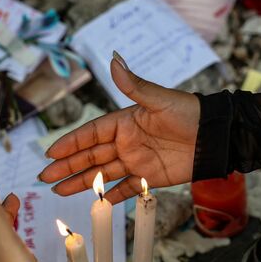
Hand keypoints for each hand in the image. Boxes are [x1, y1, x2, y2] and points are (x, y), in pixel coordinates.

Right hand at [39, 53, 199, 203]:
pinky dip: (111, 196)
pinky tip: (95, 203)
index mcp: (124, 122)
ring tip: (58, 190)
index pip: (90, 134)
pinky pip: (126, 189)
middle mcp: (126, 142)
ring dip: (81, 182)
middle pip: (90, 156)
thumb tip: (114, 59)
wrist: (216, 137)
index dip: (70, 143)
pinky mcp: (149, 177)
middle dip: (66, 166)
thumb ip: (133, 85)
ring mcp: (136, 161)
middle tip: (44, 177)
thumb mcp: (159, 99)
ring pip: (102, 174)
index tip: (50, 152)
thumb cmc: (190, 113)